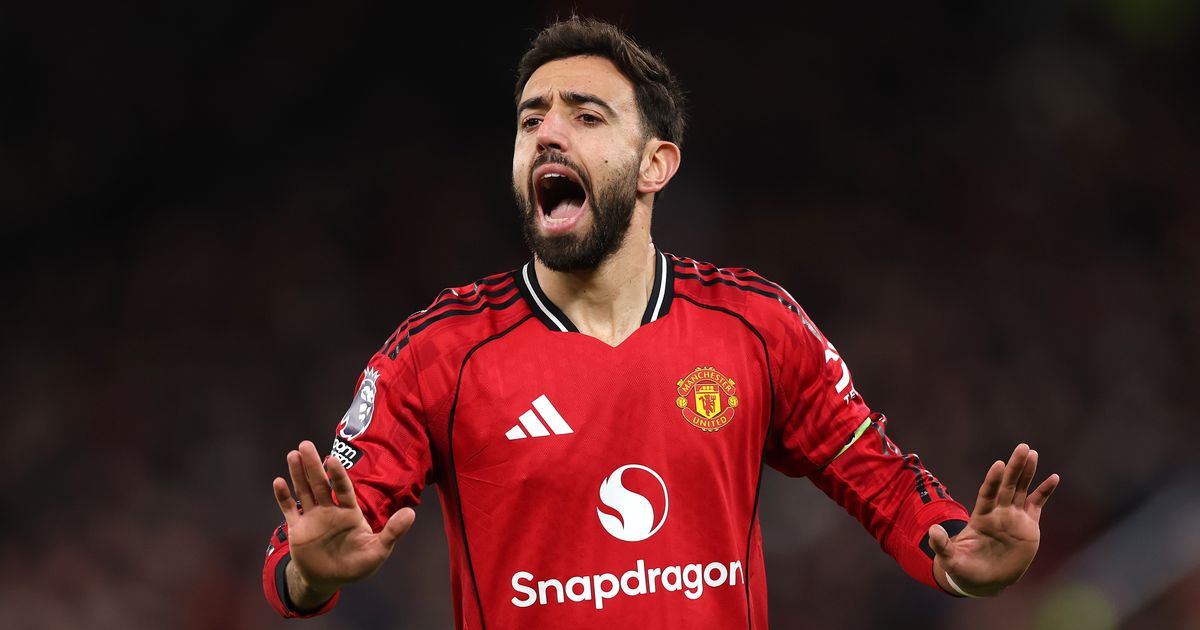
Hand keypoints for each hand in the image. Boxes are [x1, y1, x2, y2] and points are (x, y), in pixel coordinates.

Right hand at [272, 440, 415, 608]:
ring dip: (298, 474)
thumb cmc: (357, 565)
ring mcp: (313, 518)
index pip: (344, 489)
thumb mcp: (378, 551)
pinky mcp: (298, 528)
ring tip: (293, 454)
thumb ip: (392, 532)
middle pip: (320, 484)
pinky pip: (289, 509)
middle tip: (306, 444)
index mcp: (350, 512)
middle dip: (313, 465)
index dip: (338, 475)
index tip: (333, 460)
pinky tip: (278, 481)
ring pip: (305, 491)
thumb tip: (411, 514)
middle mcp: (330, 510)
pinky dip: (283, 497)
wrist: (330, 580)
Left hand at [928, 443, 1059, 596]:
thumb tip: (932, 531)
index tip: (999, 464)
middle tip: (1022, 447)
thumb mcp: (950, 559)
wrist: (984, 579)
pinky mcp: (1028, 526)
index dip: (993, 480)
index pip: (988, 494)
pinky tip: (1054, 477)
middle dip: (1015, 467)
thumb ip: (942, 545)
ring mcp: (1013, 518)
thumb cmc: (964, 568)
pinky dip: (1045, 491)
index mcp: (981, 518)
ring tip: (1032, 453)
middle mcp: (998, 513)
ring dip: (1027, 473)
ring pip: (1021, 490)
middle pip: (1007, 486)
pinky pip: (1037, 504)